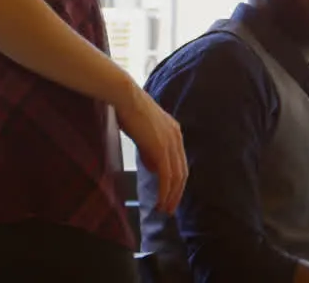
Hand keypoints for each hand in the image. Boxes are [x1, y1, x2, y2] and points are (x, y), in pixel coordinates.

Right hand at [116, 84, 187, 213]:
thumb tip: (153, 168)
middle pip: (182, 172)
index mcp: (174, 133)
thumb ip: (151, 150)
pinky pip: (167, 175)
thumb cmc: (129, 112)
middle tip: (169, 208)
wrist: (126, 97)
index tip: (170, 195)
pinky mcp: (161, 148)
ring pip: (176, 177)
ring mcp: (171, 143)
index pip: (180, 163)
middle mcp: (177, 138)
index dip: (177, 181)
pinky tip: (160, 202)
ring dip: (171, 196)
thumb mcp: (144, 134)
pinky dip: (165, 191)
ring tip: (164, 209)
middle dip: (176, 193)